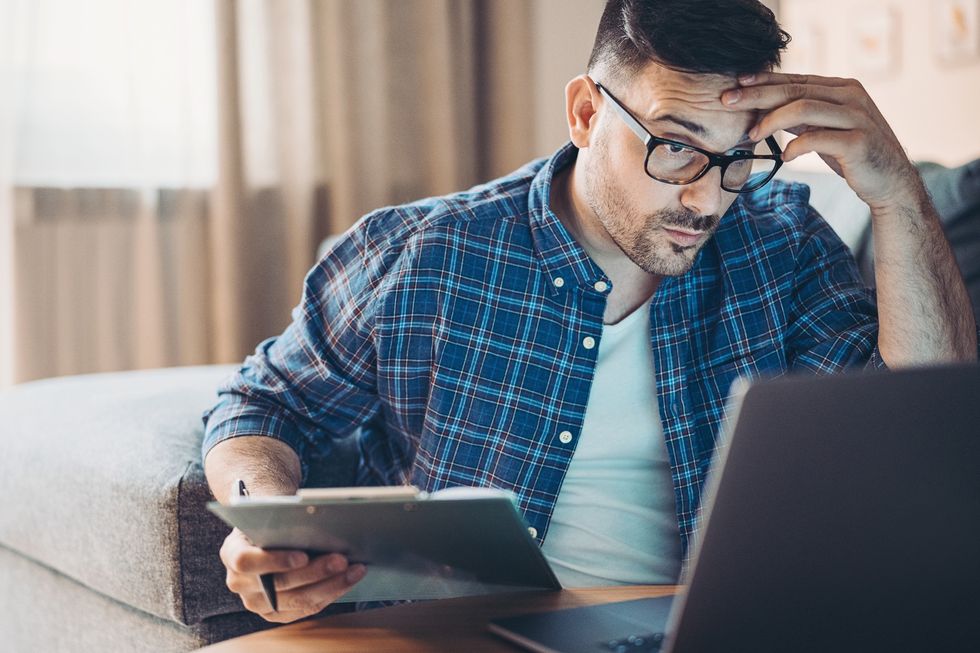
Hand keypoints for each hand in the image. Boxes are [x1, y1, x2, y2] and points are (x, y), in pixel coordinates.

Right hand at [219, 527, 366, 623]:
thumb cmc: (271, 519)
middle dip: (315, 572)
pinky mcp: (277, 613)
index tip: (303, 555)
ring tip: (355, 569)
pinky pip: (306, 608)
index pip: (246, 562)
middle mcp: (240, 583)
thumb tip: (315, 514)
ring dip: (330, 585)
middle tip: (342, 559)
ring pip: (297, 600)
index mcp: (232, 553)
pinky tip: (349, 579)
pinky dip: (331, 593)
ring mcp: (257, 602)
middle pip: (279, 584)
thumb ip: (282, 517)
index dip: (275, 561)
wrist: (267, 533)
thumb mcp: (269, 512)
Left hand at [722, 72, 919, 212]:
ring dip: (771, 121)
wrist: (890, 182)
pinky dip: (795, 147)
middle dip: (757, 95)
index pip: (796, 80)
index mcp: (842, 88)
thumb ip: (801, 117)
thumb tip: (764, 109)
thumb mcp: (824, 130)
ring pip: (803, 108)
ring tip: (752, 135)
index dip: (764, 81)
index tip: (736, 85)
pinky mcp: (859, 141)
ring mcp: (857, 117)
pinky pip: (817, 139)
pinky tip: (784, 157)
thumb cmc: (853, 155)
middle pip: (794, 90)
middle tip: (727, 102)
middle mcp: (851, 96)